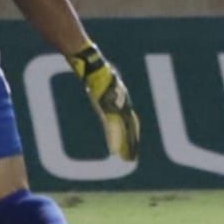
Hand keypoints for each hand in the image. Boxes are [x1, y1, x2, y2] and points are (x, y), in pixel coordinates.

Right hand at [68, 42, 139, 159]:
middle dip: (131, 143)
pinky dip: (113, 140)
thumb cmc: (93, 69)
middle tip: (132, 159)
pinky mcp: (107, 107)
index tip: (134, 144)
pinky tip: (114, 152)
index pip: (131, 119)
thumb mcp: (102, 81)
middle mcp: (121, 104)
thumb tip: (99, 85)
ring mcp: (115, 106)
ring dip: (126, 146)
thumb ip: (104, 89)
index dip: (133, 132)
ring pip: (123, 131)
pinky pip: (111, 128)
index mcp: (121, 100)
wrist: (89, 63)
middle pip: (130, 127)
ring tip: (128, 160)